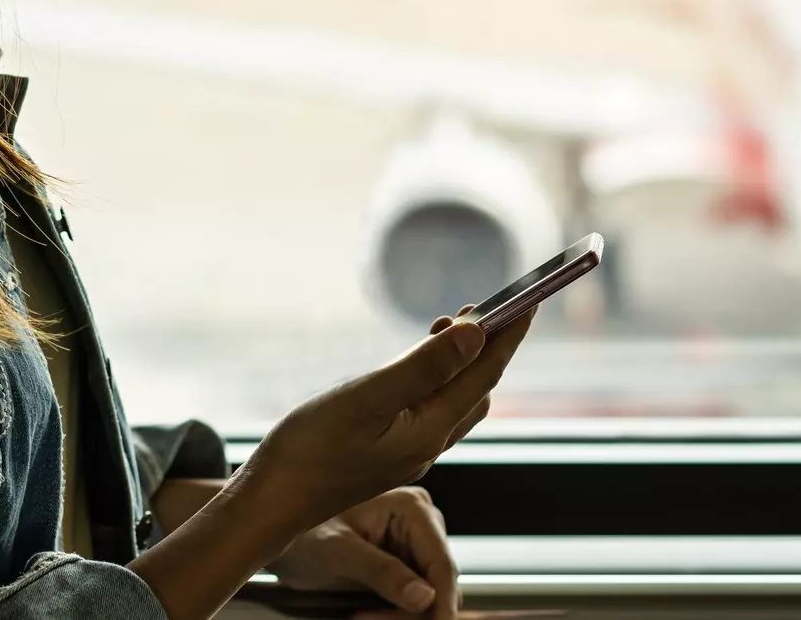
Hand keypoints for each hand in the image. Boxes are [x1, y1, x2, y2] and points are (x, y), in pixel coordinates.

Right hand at [230, 308, 533, 542]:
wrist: (271, 502)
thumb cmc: (311, 450)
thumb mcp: (368, 398)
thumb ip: (425, 367)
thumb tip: (477, 335)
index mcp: (430, 431)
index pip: (484, 374)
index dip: (509, 335)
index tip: (529, 299)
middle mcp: (428, 445)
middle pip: (477, 388)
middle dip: (489, 346)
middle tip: (485, 306)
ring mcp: (408, 452)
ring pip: (455, 401)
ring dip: (463, 363)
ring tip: (450, 327)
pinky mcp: (388, 453)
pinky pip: (430, 410)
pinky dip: (437, 380)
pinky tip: (415, 368)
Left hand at [273, 487, 459, 619]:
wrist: (286, 543)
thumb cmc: (304, 534)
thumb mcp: (338, 552)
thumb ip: (380, 571)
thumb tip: (425, 597)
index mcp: (411, 507)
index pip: (441, 563)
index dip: (443, 602)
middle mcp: (421, 524)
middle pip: (439, 583)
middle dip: (415, 613)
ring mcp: (415, 547)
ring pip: (430, 597)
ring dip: (402, 618)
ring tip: (361, 618)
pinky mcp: (406, 567)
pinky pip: (415, 602)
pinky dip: (395, 616)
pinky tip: (365, 616)